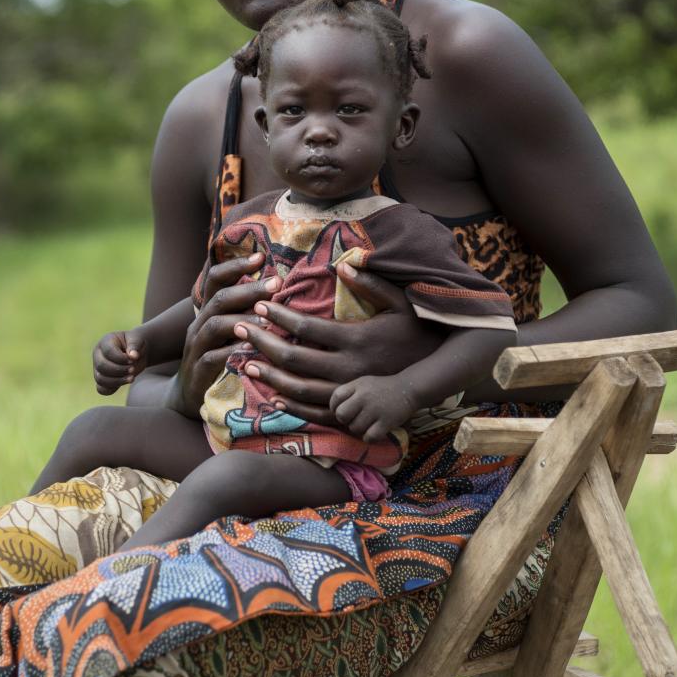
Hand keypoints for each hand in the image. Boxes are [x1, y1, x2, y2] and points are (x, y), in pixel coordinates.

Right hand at [92, 328, 142, 395]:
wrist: (135, 353)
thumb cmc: (135, 344)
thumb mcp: (137, 340)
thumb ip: (135, 345)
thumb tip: (133, 356)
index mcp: (105, 342)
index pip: (108, 351)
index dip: (121, 358)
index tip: (133, 360)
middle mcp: (98, 355)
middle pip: (101, 366)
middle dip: (119, 370)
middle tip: (133, 369)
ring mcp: (97, 368)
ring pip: (100, 379)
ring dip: (117, 381)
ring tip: (132, 378)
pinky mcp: (102, 380)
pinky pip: (101, 389)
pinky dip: (111, 390)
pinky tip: (123, 384)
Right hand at [174, 253, 281, 412]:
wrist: (188, 397)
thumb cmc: (218, 359)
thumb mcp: (228, 332)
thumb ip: (245, 311)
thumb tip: (279, 288)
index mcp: (208, 311)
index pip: (216, 280)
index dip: (235, 266)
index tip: (260, 256)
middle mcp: (199, 325)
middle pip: (220, 298)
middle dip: (248, 289)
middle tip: (276, 283)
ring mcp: (196, 348)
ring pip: (215, 325)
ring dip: (243, 319)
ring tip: (268, 317)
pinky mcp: (199, 372)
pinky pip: (213, 358)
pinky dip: (233, 351)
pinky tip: (252, 349)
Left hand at [235, 262, 443, 424]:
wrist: (437, 374)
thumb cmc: (418, 333)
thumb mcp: (400, 303)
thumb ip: (371, 284)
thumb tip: (341, 266)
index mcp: (356, 339)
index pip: (306, 327)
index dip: (279, 316)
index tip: (259, 305)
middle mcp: (348, 368)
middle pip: (294, 357)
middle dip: (262, 342)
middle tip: (238, 329)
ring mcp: (348, 392)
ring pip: (298, 387)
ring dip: (269, 374)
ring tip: (245, 361)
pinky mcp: (351, 409)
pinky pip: (314, 410)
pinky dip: (290, 404)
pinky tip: (272, 394)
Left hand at [329, 375, 417, 442]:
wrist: (409, 388)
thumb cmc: (383, 388)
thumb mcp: (364, 383)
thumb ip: (349, 392)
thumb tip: (334, 409)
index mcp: (357, 385)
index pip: (336, 397)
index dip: (335, 407)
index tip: (344, 410)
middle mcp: (364, 397)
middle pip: (341, 415)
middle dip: (345, 420)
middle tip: (354, 419)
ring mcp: (375, 410)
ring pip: (355, 428)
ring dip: (359, 429)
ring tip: (368, 424)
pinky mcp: (386, 422)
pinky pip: (369, 437)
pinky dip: (370, 437)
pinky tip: (375, 431)